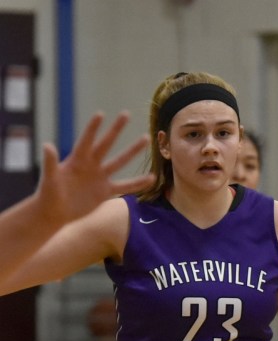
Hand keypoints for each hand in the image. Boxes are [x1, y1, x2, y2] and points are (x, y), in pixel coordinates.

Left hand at [37, 111, 153, 223]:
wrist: (55, 213)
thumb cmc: (48, 194)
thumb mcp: (49, 179)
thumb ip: (50, 163)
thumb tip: (47, 145)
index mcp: (76, 160)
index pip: (86, 140)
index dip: (93, 128)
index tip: (102, 113)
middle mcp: (91, 165)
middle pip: (106, 143)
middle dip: (116, 129)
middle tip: (126, 113)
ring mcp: (100, 177)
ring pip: (120, 161)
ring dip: (132, 150)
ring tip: (146, 138)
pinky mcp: (106, 191)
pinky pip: (126, 186)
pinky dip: (138, 183)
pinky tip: (152, 178)